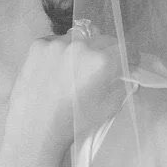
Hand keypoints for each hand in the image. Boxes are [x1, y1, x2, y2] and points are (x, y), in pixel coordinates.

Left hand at [7, 25, 133, 153]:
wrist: (35, 128)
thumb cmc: (73, 122)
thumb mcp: (108, 108)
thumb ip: (123, 86)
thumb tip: (127, 76)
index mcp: (101, 61)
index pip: (125, 46)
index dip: (131, 55)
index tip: (130, 61)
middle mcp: (80, 46)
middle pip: (103, 39)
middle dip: (107, 51)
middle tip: (101, 67)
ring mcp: (57, 43)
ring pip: (78, 37)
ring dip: (82, 49)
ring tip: (74, 67)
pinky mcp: (38, 45)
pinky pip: (56, 40)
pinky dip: (60, 50)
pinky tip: (55, 67)